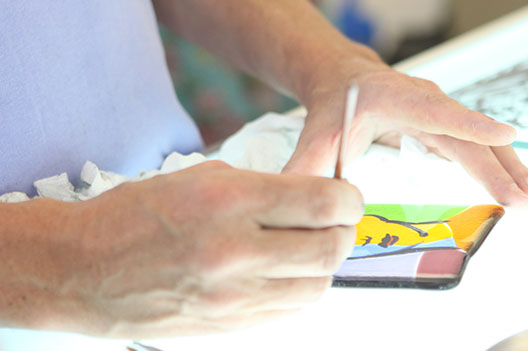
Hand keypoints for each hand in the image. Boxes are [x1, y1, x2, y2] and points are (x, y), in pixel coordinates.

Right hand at [32, 161, 362, 337]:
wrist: (83, 271)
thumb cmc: (137, 215)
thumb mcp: (201, 178)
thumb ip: (264, 188)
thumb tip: (313, 198)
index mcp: (228, 202)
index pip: (323, 202)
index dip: (349, 197)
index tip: (347, 196)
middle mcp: (235, 251)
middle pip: (330, 248)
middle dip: (345, 230)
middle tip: (338, 221)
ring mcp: (233, 296)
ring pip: (318, 285)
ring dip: (325, 264)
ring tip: (310, 247)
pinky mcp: (230, 325)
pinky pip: (291, 310)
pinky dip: (301, 288)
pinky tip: (287, 272)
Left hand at [283, 61, 527, 206]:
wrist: (346, 80)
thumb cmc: (335, 104)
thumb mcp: (317, 134)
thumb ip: (306, 166)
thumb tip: (293, 202)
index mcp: (397, 99)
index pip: (437, 113)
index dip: (470, 126)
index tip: (505, 136)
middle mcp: (428, 103)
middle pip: (469, 137)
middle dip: (500, 168)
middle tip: (526, 199)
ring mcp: (443, 113)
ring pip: (483, 143)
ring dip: (512, 169)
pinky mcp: (449, 127)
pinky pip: (480, 148)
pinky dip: (503, 166)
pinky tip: (524, 185)